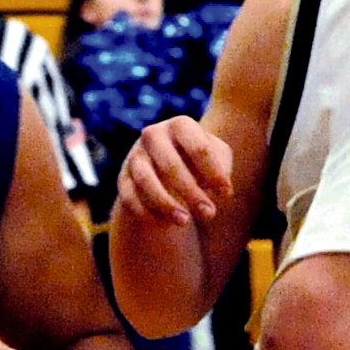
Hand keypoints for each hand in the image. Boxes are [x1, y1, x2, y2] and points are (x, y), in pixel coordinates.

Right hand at [121, 112, 233, 228]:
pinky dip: (147, 213)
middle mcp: (153, 135)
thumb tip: (220, 186)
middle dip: (191, 193)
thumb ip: (222, 166)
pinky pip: (130, 198)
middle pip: (170, 165)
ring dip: (166, 204)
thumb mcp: (218, 157)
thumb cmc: (200, 160)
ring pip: (146, 181)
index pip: (199, 148)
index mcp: (181, 125)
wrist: (168, 165)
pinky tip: (166, 224)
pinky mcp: (123, 179)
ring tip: (185, 222)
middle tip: (209, 214)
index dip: (215, 173)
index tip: (227, 195)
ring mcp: (135, 156)